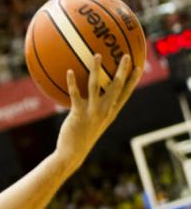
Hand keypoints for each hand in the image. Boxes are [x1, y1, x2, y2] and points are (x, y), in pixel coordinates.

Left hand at [55, 54, 141, 168]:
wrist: (73, 153)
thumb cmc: (81, 136)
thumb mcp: (93, 122)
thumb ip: (95, 109)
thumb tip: (90, 96)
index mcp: (111, 112)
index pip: (126, 94)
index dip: (133, 80)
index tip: (139, 67)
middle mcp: (105, 111)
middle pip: (117, 87)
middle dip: (123, 70)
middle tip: (126, 55)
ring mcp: (93, 112)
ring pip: (96, 86)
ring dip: (96, 69)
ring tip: (96, 55)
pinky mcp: (79, 114)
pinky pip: (75, 94)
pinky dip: (72, 82)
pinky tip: (69, 71)